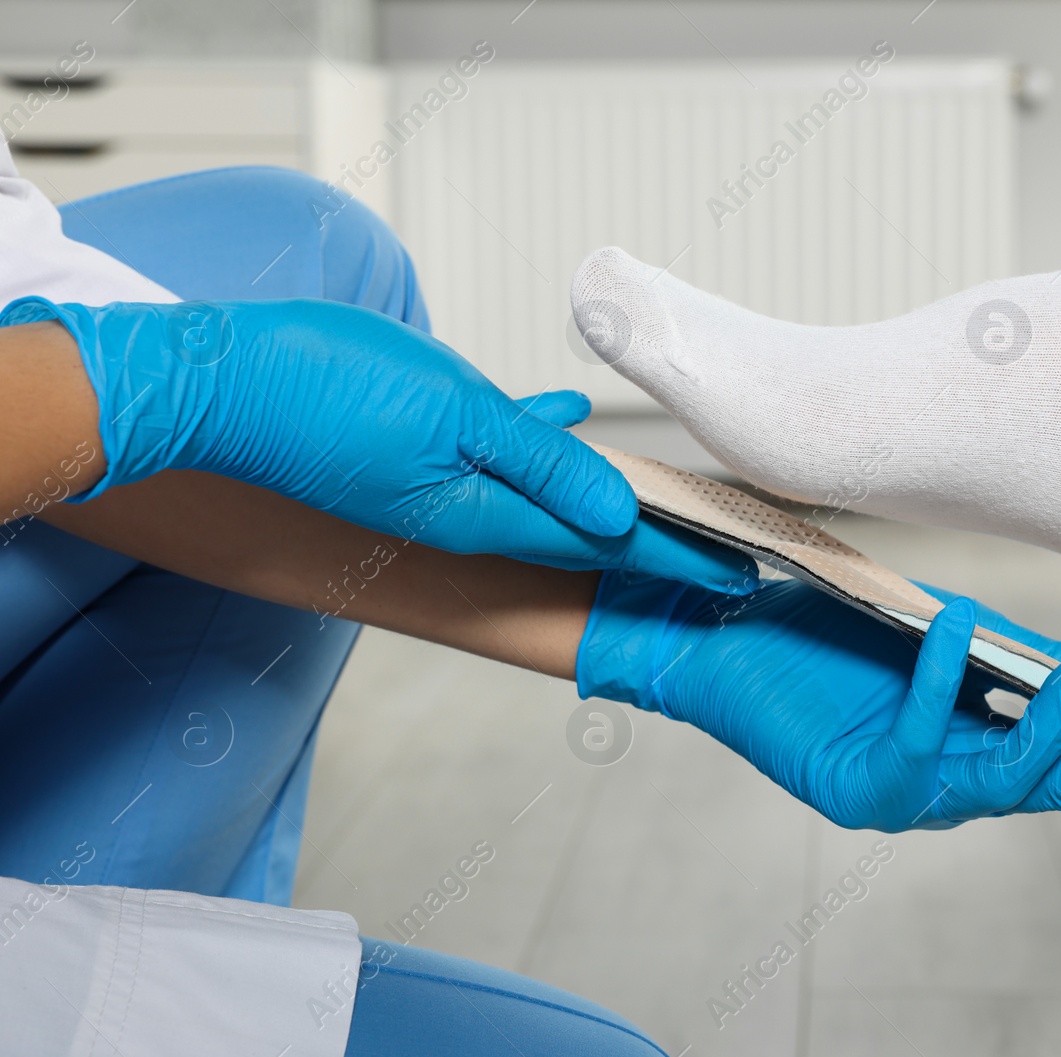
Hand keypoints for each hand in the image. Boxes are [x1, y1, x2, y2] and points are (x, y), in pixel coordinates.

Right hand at [1, 297, 753, 590]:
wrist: (217, 383)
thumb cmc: (324, 387)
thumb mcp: (455, 416)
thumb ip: (543, 465)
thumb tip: (622, 512)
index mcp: (487, 514)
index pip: (609, 541)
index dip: (681, 553)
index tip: (741, 567)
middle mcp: (469, 516)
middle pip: (586, 534)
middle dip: (659, 541)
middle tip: (723, 547)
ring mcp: (439, 493)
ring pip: (549, 503)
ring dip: (610, 503)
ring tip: (665, 500)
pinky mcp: (414, 462)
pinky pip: (501, 462)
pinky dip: (546, 450)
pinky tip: (568, 420)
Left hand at [578, 573, 1060, 830]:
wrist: (719, 633)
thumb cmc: (827, 630)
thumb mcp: (939, 635)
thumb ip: (1009, 659)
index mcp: (978, 748)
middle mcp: (949, 785)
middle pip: (1059, 791)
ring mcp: (903, 795)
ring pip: (999, 777)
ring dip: (1051, 726)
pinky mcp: (851, 789)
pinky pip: (914, 740)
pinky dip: (938, 680)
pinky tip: (954, 629)